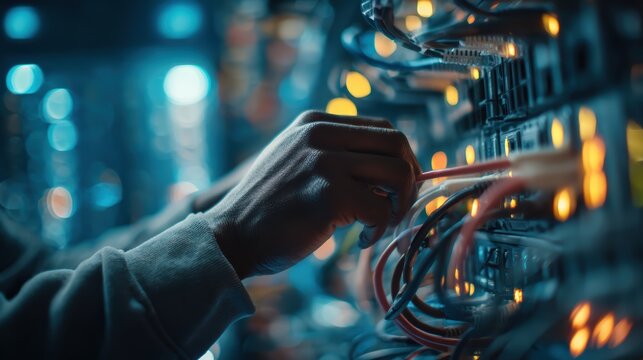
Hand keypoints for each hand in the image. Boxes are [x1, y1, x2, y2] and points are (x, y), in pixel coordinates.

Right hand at [205, 111, 420, 277]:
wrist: (231, 235)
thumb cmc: (268, 207)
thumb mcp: (296, 160)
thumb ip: (333, 153)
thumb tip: (390, 167)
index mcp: (315, 123)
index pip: (383, 128)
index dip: (402, 158)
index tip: (399, 187)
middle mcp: (321, 134)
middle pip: (397, 143)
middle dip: (410, 178)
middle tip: (399, 206)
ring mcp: (325, 161)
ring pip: (398, 174)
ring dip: (399, 204)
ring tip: (380, 223)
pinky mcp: (329, 193)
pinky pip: (381, 210)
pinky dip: (379, 229)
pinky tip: (362, 239)